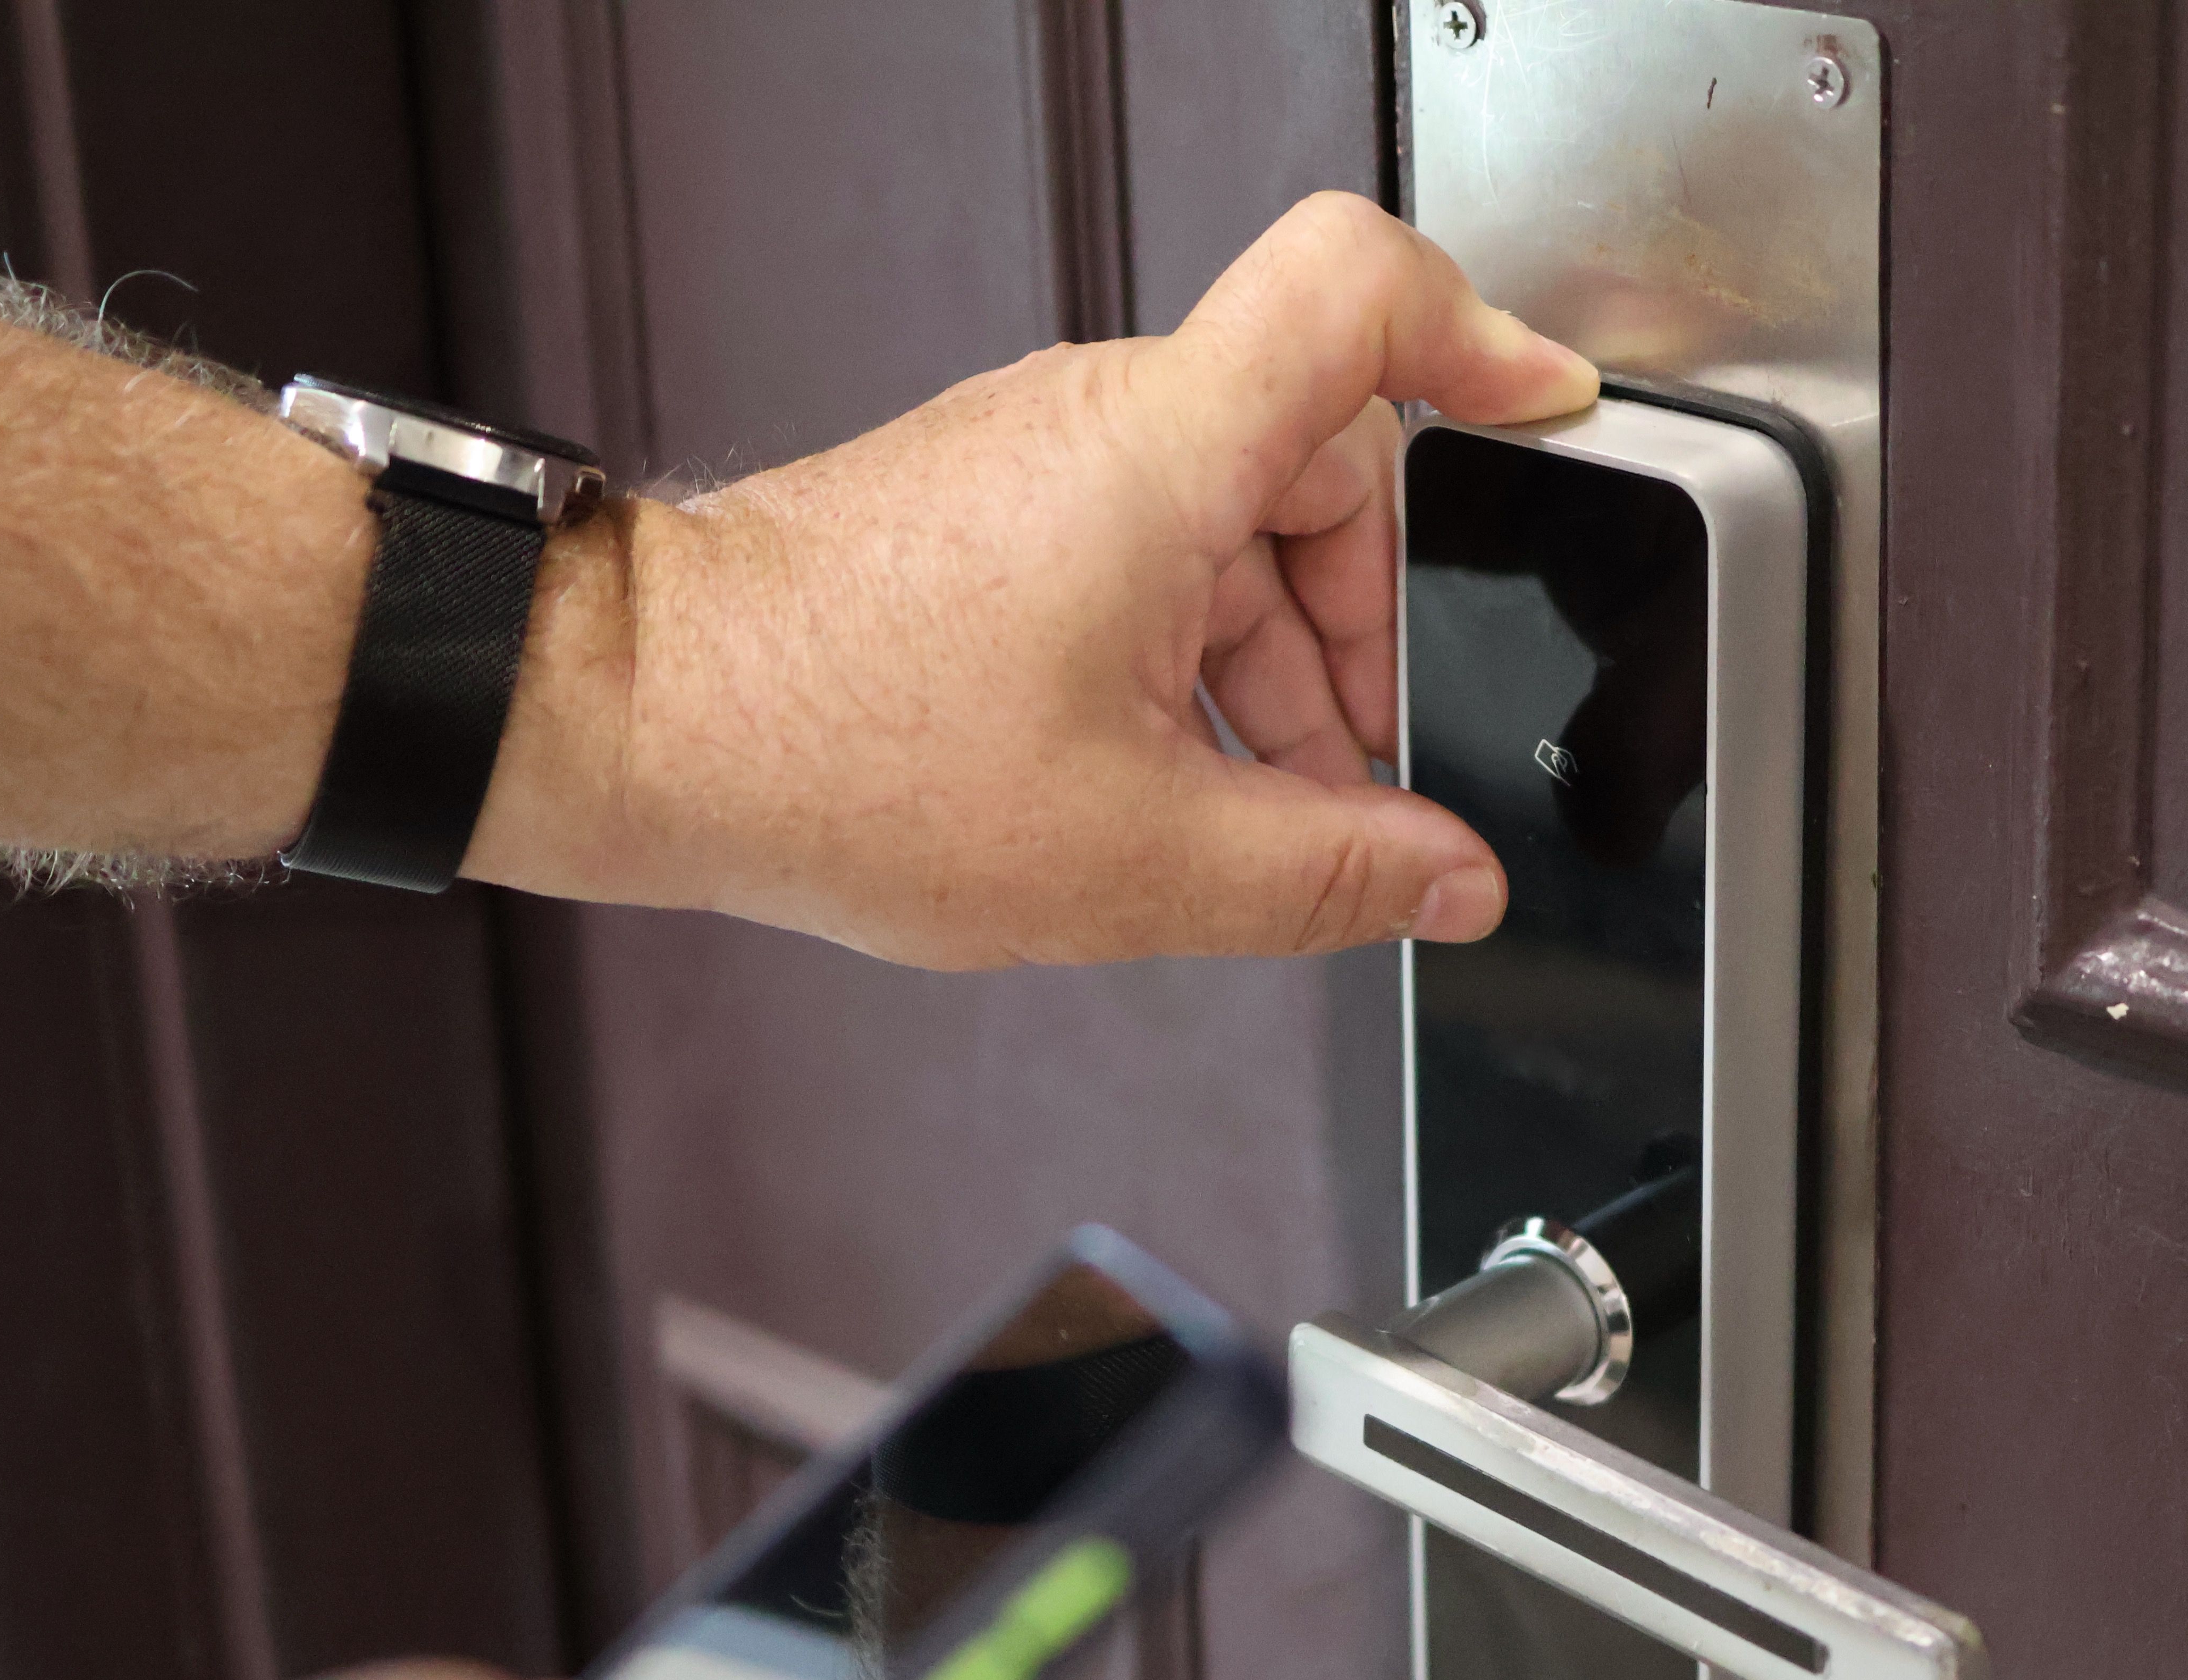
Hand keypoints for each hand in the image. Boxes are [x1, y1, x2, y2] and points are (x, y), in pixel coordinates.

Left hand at [468, 191, 1597, 966]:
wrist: (639, 724)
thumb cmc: (833, 751)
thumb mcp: (1135, 859)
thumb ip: (1327, 873)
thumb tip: (1444, 881)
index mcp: (1160, 455)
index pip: (1360, 290)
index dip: (1482, 335)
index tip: (1548, 413)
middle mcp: (1101, 426)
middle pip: (1323, 464)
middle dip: (1367, 629)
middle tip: (1361, 767)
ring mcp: (1040, 463)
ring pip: (1233, 532)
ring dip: (1275, 671)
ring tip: (1252, 811)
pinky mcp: (993, 514)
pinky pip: (1149, 560)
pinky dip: (1190, 664)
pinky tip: (1165, 785)